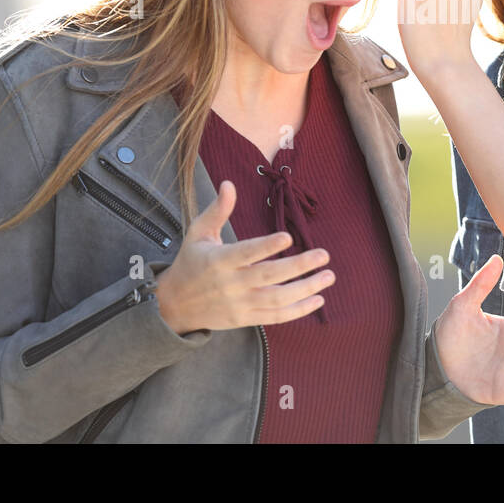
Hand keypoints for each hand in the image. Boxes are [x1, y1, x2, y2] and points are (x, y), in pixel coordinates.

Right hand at [154, 180, 333, 333]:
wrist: (174, 304)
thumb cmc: (191, 261)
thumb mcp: (198, 233)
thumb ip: (217, 210)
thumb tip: (229, 183)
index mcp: (219, 261)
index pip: (246, 253)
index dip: (266, 246)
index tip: (288, 237)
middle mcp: (231, 284)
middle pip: (268, 276)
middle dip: (299, 266)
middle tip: (324, 255)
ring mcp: (239, 304)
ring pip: (277, 299)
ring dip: (306, 289)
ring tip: (328, 276)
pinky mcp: (245, 319)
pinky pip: (276, 317)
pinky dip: (298, 311)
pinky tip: (318, 299)